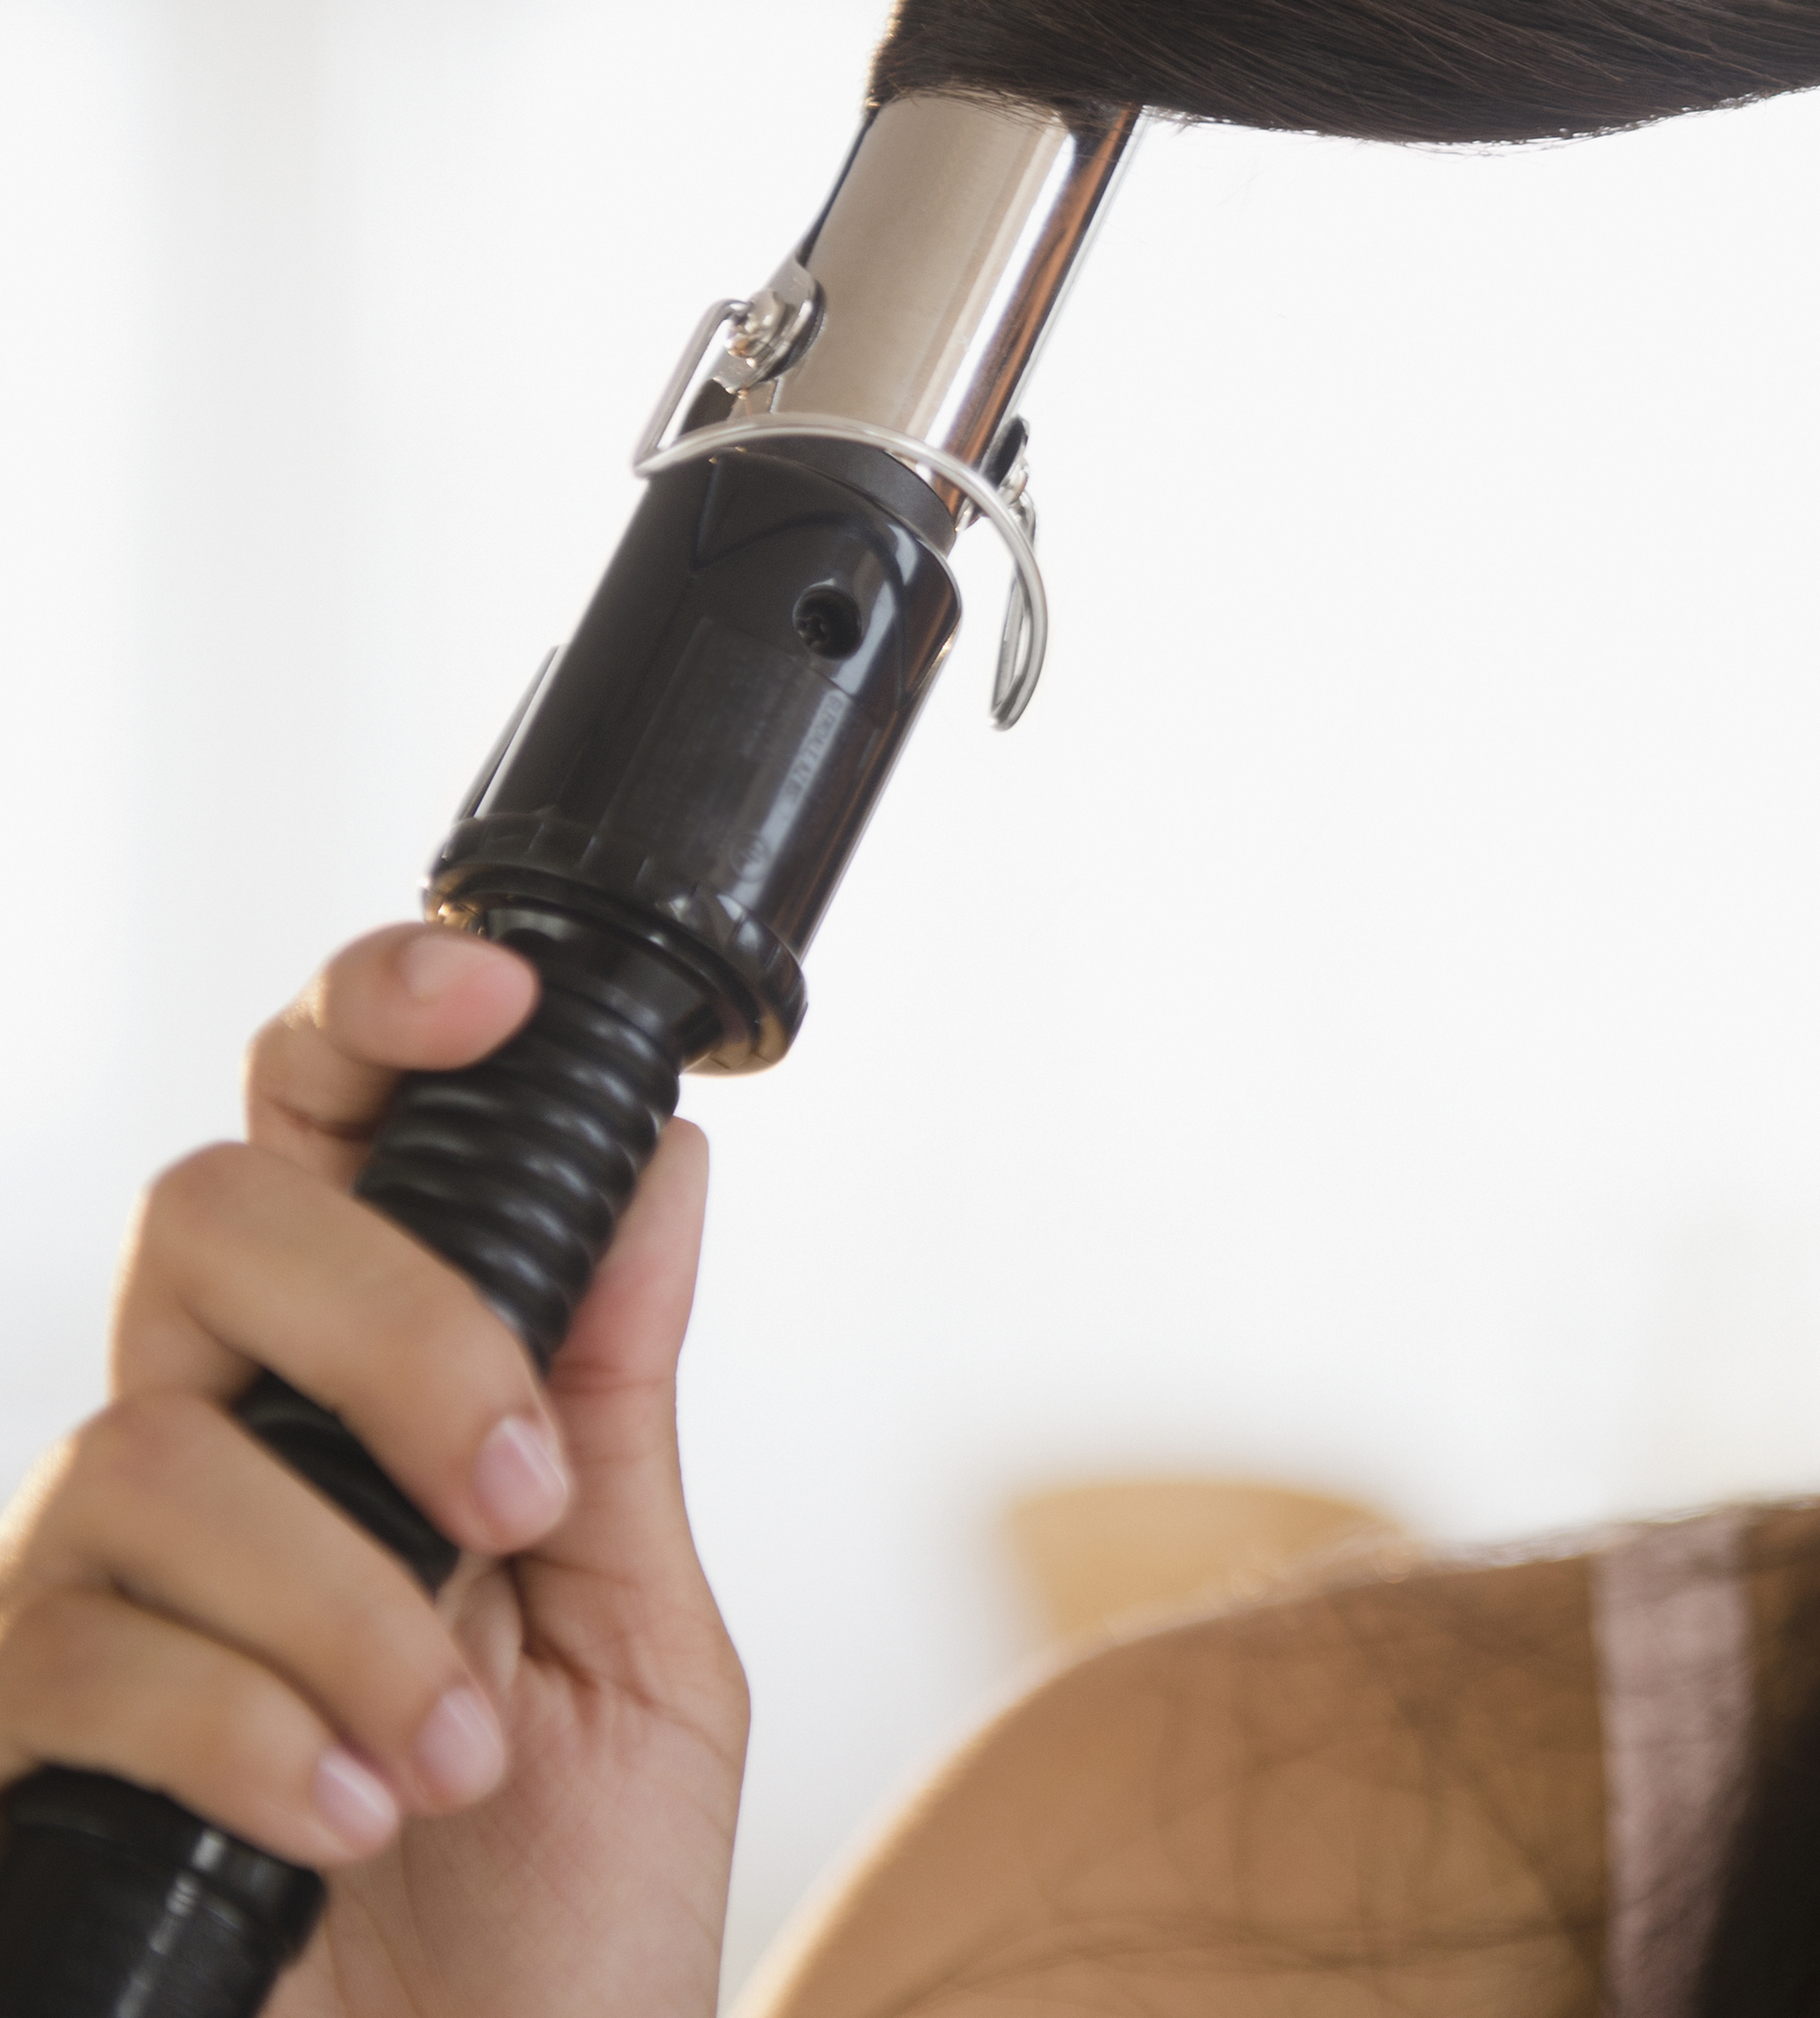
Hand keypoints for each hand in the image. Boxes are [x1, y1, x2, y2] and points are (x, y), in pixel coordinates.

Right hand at [0, 926, 745, 2017]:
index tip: (491, 996)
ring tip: (452, 1753)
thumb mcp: (636, 1638)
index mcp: (367, 1401)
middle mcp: (210, 1456)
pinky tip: (344, 1819)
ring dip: (347, 1603)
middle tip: (518, 1500)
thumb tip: (664, 1164)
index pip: (321, 1141)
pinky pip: (80, 1650)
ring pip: (149, 1450)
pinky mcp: (23, 1740)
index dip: (372, 1022)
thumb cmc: (562, 1914)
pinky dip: (248, 1730)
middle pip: (208, 1222)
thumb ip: (615, 1408)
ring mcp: (94, 1596)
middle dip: (397, 1332)